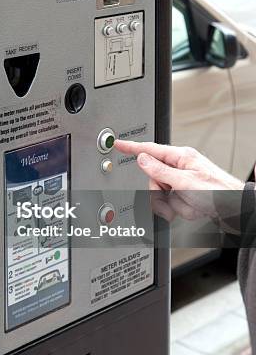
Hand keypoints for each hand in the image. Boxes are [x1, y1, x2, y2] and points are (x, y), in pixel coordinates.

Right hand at [114, 140, 244, 222]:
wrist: (236, 210)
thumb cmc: (219, 192)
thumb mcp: (185, 182)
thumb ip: (160, 171)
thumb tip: (142, 159)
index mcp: (181, 157)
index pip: (150, 150)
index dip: (131, 147)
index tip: (117, 144)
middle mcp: (182, 168)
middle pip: (154, 180)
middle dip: (162, 194)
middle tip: (174, 198)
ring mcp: (184, 183)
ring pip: (163, 196)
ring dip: (176, 205)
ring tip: (192, 205)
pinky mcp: (188, 196)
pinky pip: (173, 205)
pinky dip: (183, 211)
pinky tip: (196, 209)